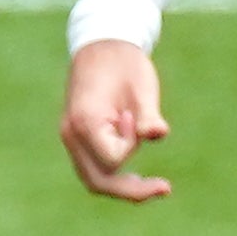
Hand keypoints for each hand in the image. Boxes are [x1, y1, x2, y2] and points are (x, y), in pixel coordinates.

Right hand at [62, 36, 173, 200]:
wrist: (103, 45)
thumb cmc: (124, 63)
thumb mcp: (142, 86)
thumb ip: (148, 114)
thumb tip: (157, 134)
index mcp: (85, 120)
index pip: (111, 158)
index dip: (131, 144)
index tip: (133, 115)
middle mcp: (72, 134)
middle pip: (97, 181)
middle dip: (130, 190)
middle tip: (164, 189)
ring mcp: (72, 138)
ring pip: (94, 179)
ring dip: (123, 186)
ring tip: (154, 186)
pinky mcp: (79, 138)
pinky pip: (95, 168)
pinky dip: (115, 175)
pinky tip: (137, 177)